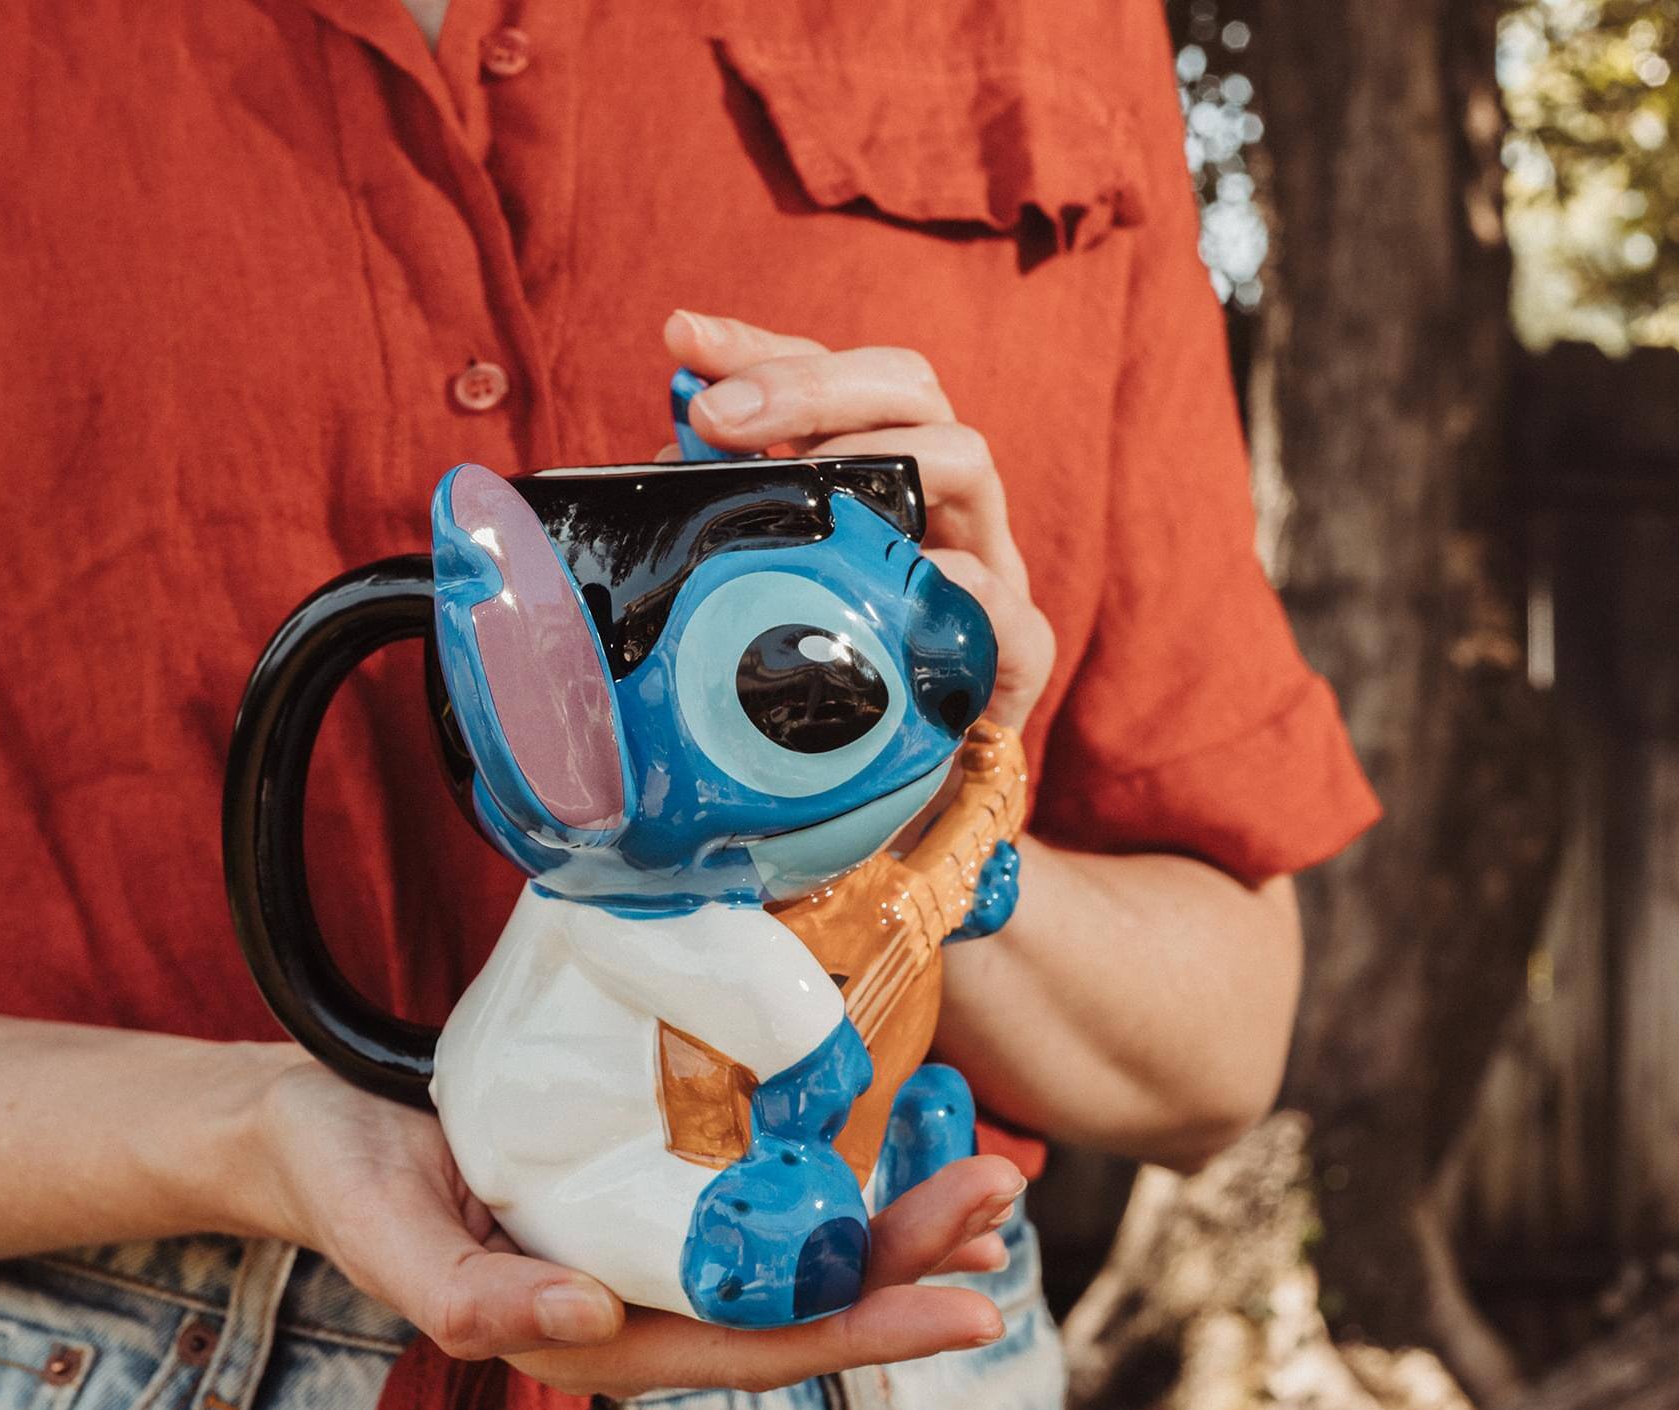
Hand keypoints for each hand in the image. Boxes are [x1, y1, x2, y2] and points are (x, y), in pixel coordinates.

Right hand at [243, 1053, 1021, 1396]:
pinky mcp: (644, 1186)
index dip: (865, 1331)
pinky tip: (884, 1142)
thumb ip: (477, 1299)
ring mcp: (648, 1245)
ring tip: (980, 1186)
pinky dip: (828, 1176)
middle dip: (904, 1264)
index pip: (754, 1347)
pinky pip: (754, 1196)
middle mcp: (640, 1302)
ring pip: (791, 1254)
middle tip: (995, 1203)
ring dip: (888, 1225)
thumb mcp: (393, 1243)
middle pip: (799, 1301)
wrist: (320, 1130)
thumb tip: (590, 1319)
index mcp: (595, 1337)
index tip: (965, 1304)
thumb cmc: (352, 1188)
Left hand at [662, 309, 1055, 731]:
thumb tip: (662, 458)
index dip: (761, 348)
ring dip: (878, 452)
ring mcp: (987, 567)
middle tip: (718, 414)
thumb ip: (724, 520)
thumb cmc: (819, 685)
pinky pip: (1005, 601)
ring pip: (969, 459)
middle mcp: (939, 503)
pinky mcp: (1016, 651)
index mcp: (878, 475)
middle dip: (810, 384)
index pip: (832, 379)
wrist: (889, 805)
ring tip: (797, 481)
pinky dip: (958, 581)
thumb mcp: (759, 588)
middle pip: (909, 388)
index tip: (682, 334)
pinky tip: (904, 577)